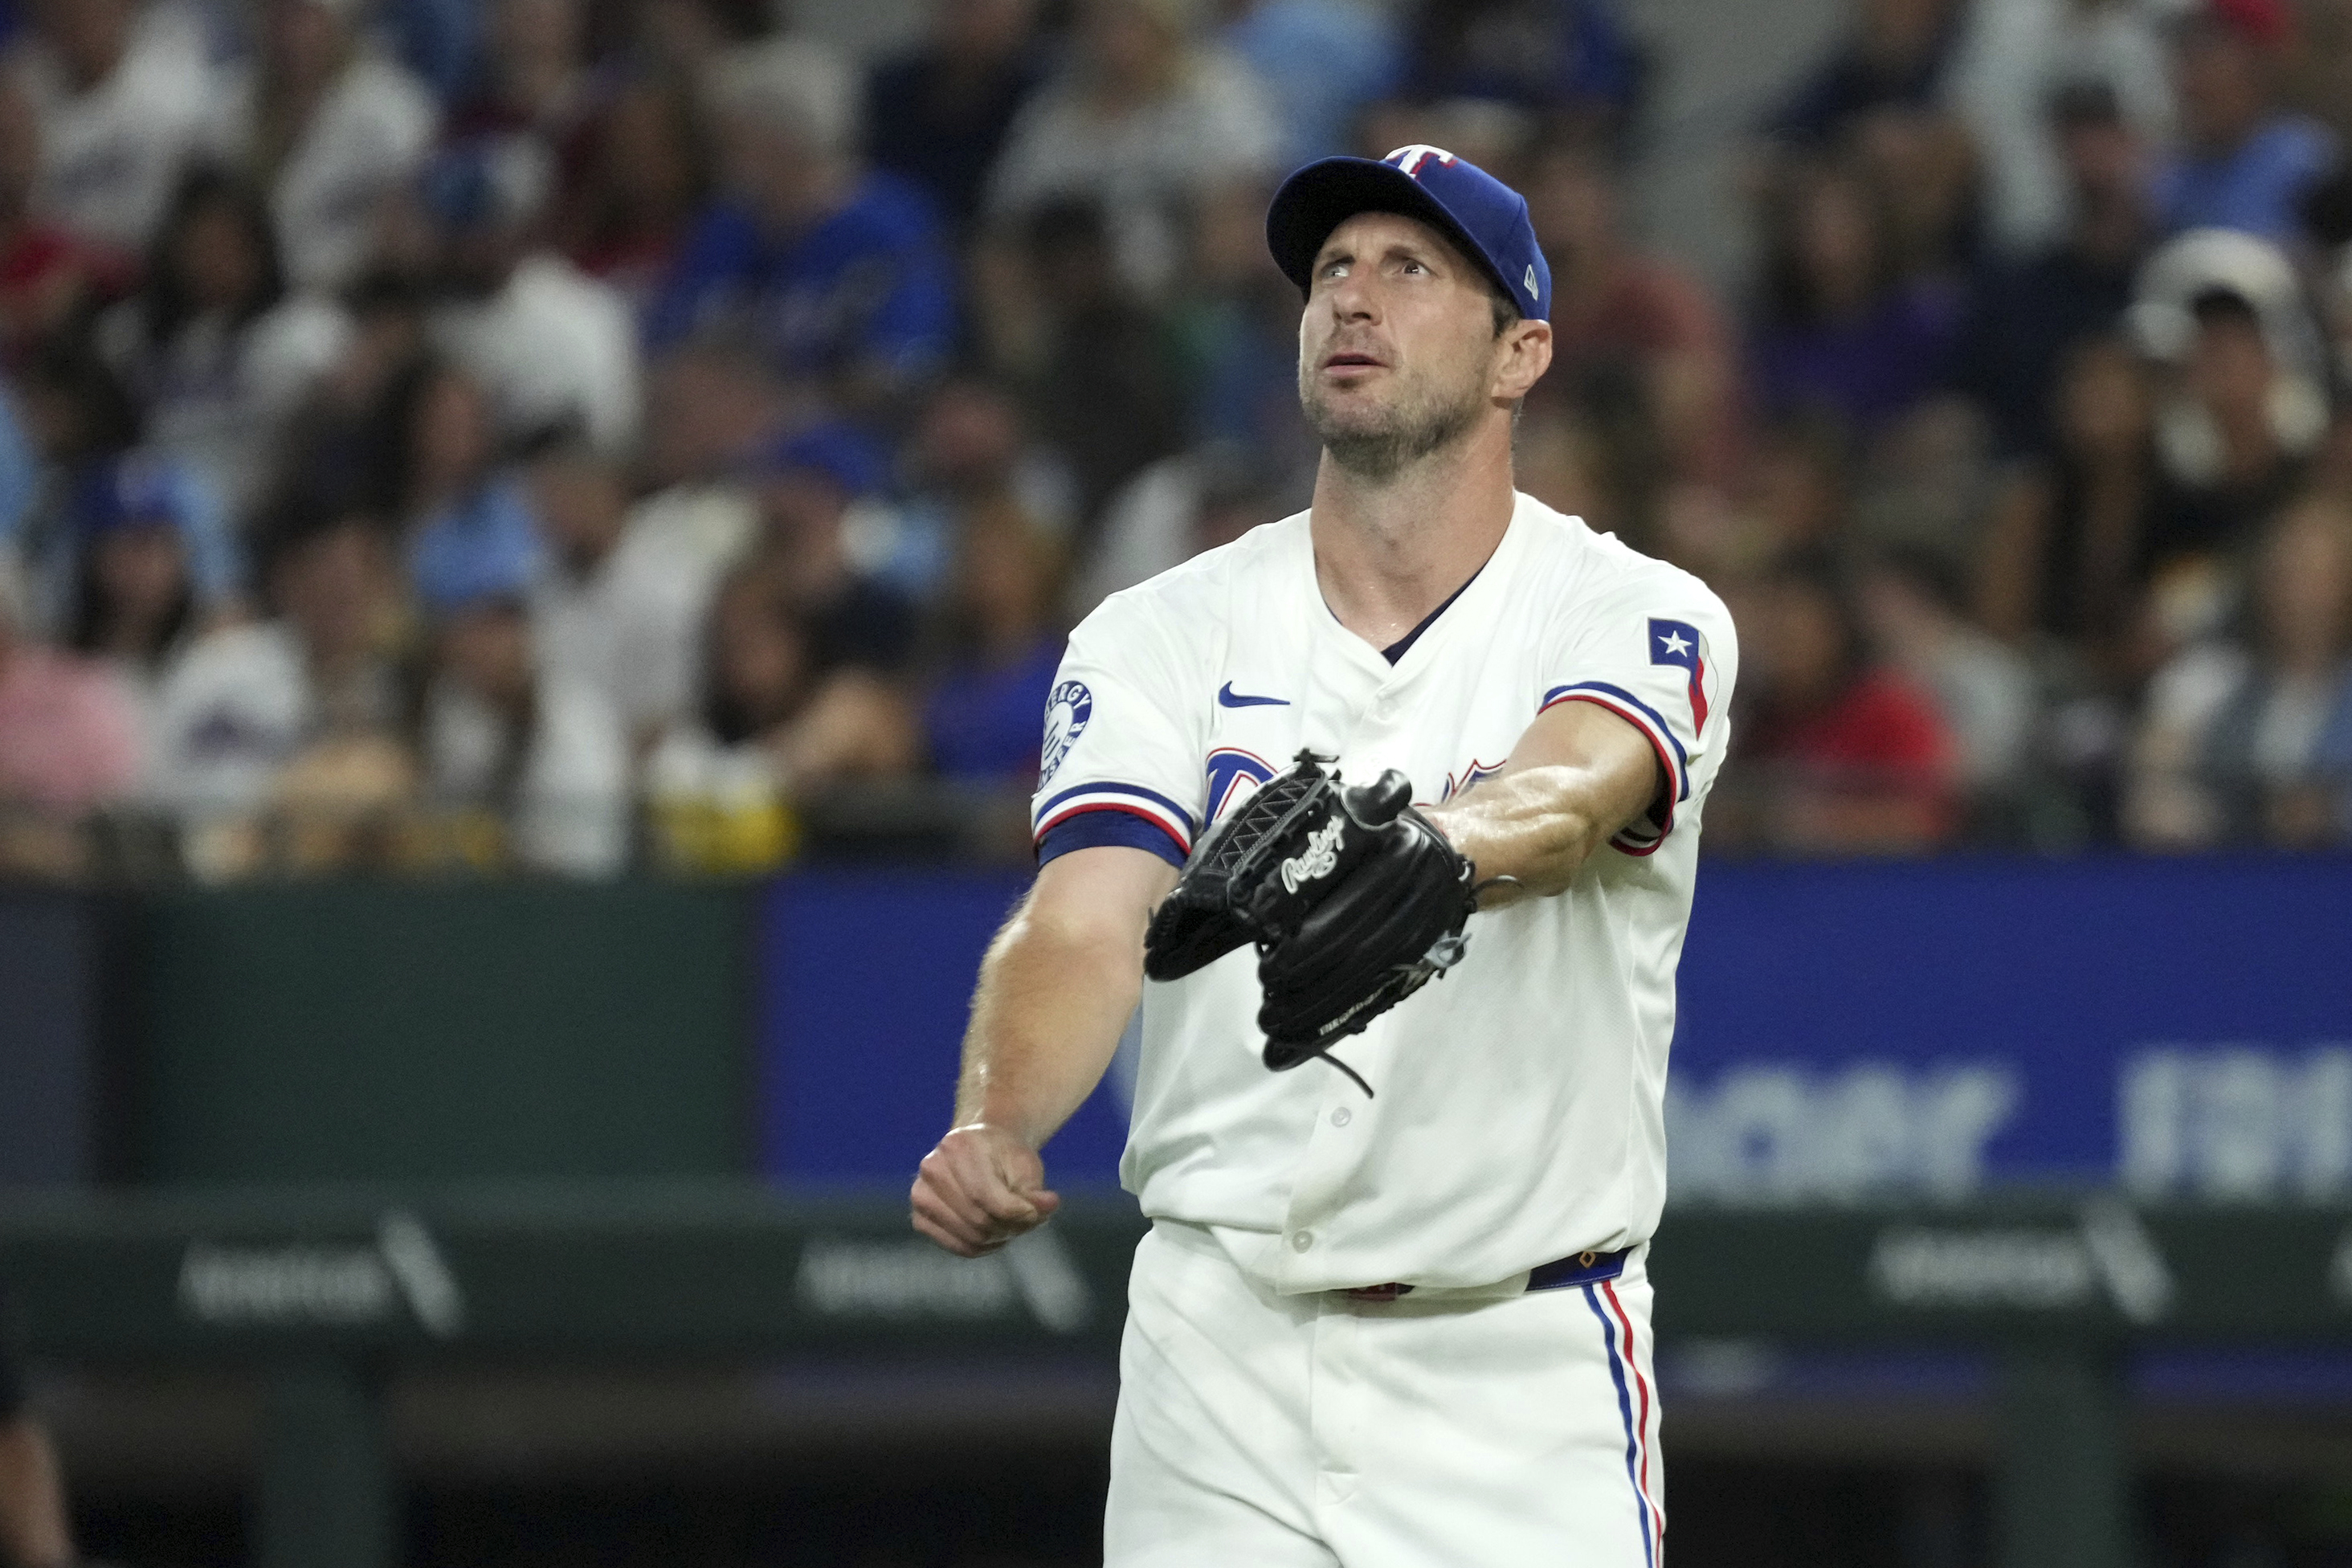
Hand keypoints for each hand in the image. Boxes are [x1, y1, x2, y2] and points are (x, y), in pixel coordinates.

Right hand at [910, 1122, 1061, 1256]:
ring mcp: (921, 1194)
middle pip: (978, 1219)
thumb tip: (1048, 1206)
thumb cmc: (1006, 1157)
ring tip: (1012, 1223)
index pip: (985, 1195)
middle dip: (1010, 1226)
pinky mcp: (920, 1217)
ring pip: (969, 1236)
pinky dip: (982, 1246)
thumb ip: (1035, 1191)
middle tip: (1028, 1219)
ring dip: (999, 1237)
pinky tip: (994, 1232)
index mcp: (957, 1146)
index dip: (1016, 1212)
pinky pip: (957, 1246)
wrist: (981, 1150)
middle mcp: (932, 1168)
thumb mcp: (1027, 1166)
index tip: (1037, 1213)